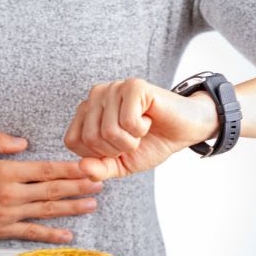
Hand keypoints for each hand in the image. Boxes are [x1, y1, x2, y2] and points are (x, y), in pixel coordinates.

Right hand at [0, 132, 102, 242]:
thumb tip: (24, 143)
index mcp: (5, 171)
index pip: (46, 170)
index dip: (70, 169)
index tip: (89, 167)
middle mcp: (10, 194)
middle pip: (52, 191)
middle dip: (79, 187)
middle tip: (100, 183)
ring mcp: (6, 214)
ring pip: (46, 212)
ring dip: (71, 208)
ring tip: (92, 204)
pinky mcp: (0, 230)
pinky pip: (30, 233)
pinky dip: (50, 234)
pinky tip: (67, 235)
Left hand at [64, 78, 217, 179]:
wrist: (183, 132)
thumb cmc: (150, 144)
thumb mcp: (121, 165)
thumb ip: (100, 169)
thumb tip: (82, 168)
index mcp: (86, 112)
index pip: (72, 141)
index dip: (97, 154)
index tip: (117, 147)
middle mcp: (96, 96)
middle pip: (90, 137)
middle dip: (116, 149)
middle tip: (132, 139)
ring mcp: (114, 88)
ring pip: (109, 131)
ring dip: (131, 140)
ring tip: (140, 130)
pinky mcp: (133, 86)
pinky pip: (128, 121)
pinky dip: (141, 129)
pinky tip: (148, 119)